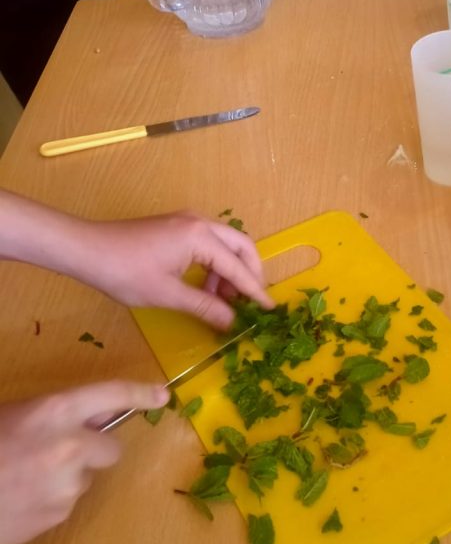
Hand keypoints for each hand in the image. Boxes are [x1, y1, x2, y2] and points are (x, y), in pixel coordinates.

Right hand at [0, 381, 167, 543]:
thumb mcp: (16, 415)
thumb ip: (56, 416)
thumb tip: (93, 418)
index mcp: (55, 411)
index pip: (111, 395)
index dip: (139, 394)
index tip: (161, 397)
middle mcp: (69, 446)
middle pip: (110, 449)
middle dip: (91, 451)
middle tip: (56, 453)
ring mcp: (66, 485)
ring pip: (84, 479)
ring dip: (65, 478)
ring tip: (22, 478)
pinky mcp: (57, 517)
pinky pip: (65, 504)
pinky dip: (48, 502)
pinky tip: (17, 498)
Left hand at [72, 211, 274, 329]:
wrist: (86, 250)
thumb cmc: (124, 272)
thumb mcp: (167, 294)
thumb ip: (205, 306)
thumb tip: (232, 322)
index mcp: (200, 237)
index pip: (238, 266)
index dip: (255, 290)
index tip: (269, 309)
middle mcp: (200, 223)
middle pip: (241, 245)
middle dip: (250, 273)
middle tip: (251, 301)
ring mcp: (188, 222)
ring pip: (225, 244)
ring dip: (230, 271)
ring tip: (224, 301)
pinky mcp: (177, 227)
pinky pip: (208, 244)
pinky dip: (214, 265)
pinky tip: (206, 288)